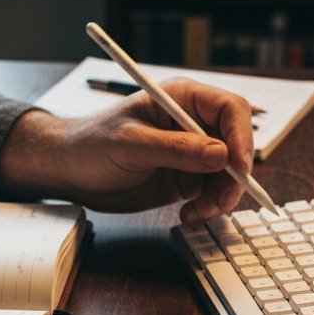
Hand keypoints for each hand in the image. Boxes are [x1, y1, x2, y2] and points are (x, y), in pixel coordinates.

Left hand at [0, 79, 255, 219]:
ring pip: (227, 174)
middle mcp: (193, 124)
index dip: (242, 137)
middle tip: (220, 203)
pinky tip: (188, 215)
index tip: (239, 168)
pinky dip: (207, 207)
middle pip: (236, 146)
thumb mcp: (131, 145)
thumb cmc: (92, 145)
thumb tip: (221, 154)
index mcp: (182, 99)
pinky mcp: (185, 178)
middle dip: (234, 176)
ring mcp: (191, 153)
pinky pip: (211, 193)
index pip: (231, 110)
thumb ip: (176, 149)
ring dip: (221, 197)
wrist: (71, 171)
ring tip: (198, 213)